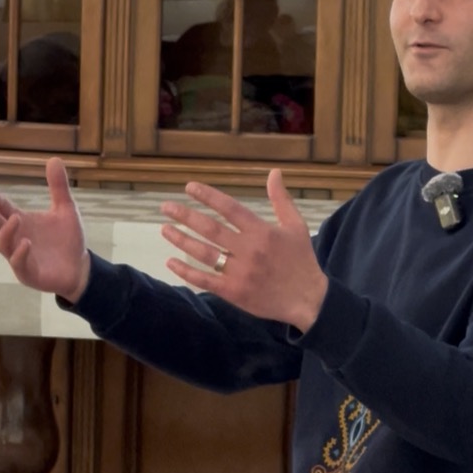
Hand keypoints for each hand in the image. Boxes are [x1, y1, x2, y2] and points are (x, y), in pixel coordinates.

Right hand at [0, 157, 90, 302]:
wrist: (80, 267)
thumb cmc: (67, 239)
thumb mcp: (65, 209)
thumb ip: (58, 186)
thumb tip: (54, 158)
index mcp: (21, 221)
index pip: (2, 207)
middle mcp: (16, 237)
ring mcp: (19, 256)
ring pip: (3, 244)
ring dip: (6, 232)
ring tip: (16, 218)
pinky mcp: (28, 273)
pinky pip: (19, 264)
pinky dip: (20, 254)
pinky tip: (27, 243)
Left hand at [160, 169, 327, 331]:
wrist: (308, 299)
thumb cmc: (301, 260)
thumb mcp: (296, 226)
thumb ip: (281, 199)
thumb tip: (274, 172)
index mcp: (262, 232)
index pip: (230, 208)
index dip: (208, 196)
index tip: (189, 187)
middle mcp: (248, 250)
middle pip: (211, 229)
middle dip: (186, 216)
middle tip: (166, 207)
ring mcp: (239, 272)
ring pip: (204, 253)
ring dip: (182, 240)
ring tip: (165, 229)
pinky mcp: (234, 292)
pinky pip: (205, 280)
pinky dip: (186, 271)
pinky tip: (171, 261)